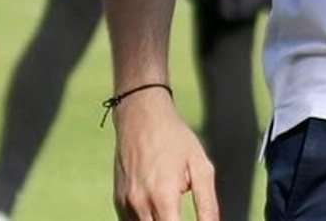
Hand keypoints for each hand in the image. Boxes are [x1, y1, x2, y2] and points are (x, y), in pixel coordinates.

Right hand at [111, 88, 218, 219]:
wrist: (141, 115)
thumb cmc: (174, 138)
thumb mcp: (200, 166)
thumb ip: (207, 204)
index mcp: (162, 196)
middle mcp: (140, 203)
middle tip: (179, 212)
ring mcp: (126, 203)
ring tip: (170, 207)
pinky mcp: (118, 200)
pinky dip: (146, 220)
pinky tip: (158, 209)